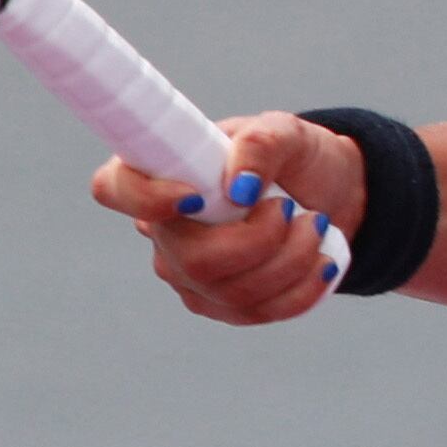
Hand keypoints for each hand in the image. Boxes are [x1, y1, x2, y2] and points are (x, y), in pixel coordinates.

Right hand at [90, 111, 368, 326]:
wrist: (332, 195)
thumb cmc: (296, 158)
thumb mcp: (287, 133)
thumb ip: (261, 144)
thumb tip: (239, 188)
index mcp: (162, 172)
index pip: (114, 188)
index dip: (143, 198)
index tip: (196, 194)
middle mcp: (164, 230)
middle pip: (191, 261)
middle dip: (259, 241)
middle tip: (291, 210)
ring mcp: (189, 274)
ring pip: (231, 292)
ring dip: (292, 260)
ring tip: (316, 225)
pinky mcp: (223, 304)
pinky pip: (258, 313)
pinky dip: (303, 288)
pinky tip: (321, 261)